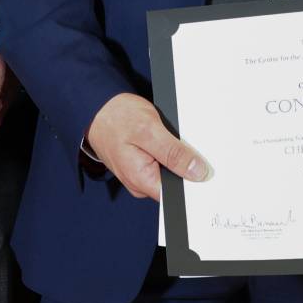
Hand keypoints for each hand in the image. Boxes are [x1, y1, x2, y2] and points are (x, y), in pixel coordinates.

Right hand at [83, 93, 210, 200]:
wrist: (94, 108)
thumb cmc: (115, 117)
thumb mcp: (148, 130)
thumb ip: (173, 153)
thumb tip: (198, 172)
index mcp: (141, 180)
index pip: (177, 195)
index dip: (195, 185)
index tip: (208, 171)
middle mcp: (140, 183)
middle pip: (176, 183)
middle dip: (187, 166)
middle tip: (188, 143)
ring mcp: (140, 174)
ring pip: (170, 172)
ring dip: (178, 156)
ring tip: (172, 136)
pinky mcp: (141, 164)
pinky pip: (162, 164)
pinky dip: (169, 151)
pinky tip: (166, 138)